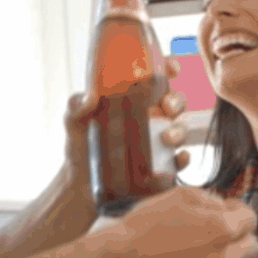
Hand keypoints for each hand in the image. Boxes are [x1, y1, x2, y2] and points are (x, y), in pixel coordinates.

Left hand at [57, 58, 193, 186]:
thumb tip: (90, 97)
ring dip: (179, 130)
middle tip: (167, 107)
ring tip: (167, 138)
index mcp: (132, 102)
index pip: (156, 80)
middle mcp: (150, 120)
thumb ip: (76, 108)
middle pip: (174, 102)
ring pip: (180, 130)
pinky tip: (179, 158)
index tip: (170, 69)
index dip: (168, 69)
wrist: (81, 188)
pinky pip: (180, 161)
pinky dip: (183, 159)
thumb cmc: (80, 150)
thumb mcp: (74, 125)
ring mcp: (158, 144)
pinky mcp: (162, 167)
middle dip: (177, 101)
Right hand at [106, 187, 257, 257]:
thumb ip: (211, 199)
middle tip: (216, 231)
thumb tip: (225, 207)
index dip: (239, 212)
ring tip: (196, 248)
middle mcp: (224, 256)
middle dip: (238, 236)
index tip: (227, 211)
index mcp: (222, 228)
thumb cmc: (146, 223)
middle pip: (250, 245)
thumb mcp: (180, 195)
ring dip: (223, 255)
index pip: (251, 219)